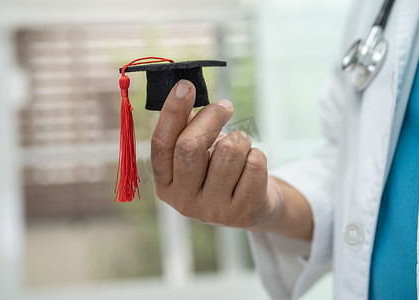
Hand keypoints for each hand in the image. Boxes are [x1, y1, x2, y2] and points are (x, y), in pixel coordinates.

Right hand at [150, 80, 282, 229]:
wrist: (251, 205)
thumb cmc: (218, 170)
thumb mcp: (197, 152)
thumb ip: (186, 126)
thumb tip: (183, 88)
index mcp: (165, 183)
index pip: (161, 144)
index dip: (172, 111)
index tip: (186, 85)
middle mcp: (184, 202)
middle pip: (190, 146)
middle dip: (211, 117)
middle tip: (226, 106)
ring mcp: (213, 211)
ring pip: (228, 152)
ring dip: (239, 139)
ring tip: (240, 146)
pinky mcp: (243, 213)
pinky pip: (255, 164)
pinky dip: (257, 155)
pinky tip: (251, 166)